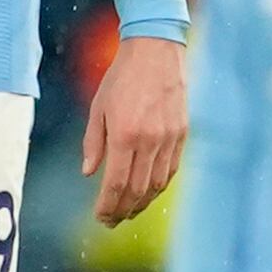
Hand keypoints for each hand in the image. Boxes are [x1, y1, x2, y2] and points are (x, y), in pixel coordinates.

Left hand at [84, 35, 186, 224]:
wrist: (155, 50)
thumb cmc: (121, 77)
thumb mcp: (98, 107)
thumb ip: (93, 143)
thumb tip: (89, 173)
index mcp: (124, 134)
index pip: (116, 184)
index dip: (107, 206)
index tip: (100, 217)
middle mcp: (149, 140)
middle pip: (137, 190)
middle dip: (123, 210)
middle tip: (111, 221)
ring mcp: (168, 138)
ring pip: (157, 184)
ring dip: (142, 203)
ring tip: (128, 211)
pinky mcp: (181, 133)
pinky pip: (171, 169)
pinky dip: (159, 186)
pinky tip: (148, 192)